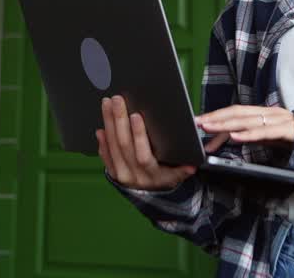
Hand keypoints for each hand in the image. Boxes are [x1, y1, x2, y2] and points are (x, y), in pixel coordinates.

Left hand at [97, 95, 224, 190]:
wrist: (150, 194)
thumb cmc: (165, 176)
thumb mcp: (176, 174)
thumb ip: (183, 168)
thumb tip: (192, 165)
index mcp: (152, 174)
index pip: (143, 154)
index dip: (139, 135)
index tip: (136, 115)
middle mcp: (134, 175)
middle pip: (124, 145)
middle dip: (119, 120)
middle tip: (117, 100)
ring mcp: (121, 174)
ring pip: (112, 146)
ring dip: (109, 123)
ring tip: (107, 104)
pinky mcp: (112, 172)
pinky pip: (105, 155)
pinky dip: (102, 141)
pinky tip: (101, 127)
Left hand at [195, 105, 293, 146]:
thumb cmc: (293, 138)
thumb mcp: (267, 137)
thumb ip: (248, 135)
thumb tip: (224, 137)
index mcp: (263, 113)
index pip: (236, 111)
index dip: (217, 115)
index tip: (199, 121)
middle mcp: (269, 113)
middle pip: (238, 112)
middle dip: (216, 118)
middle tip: (198, 123)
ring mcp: (279, 120)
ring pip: (248, 120)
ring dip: (226, 124)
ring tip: (210, 128)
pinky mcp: (287, 131)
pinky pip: (265, 132)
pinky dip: (248, 134)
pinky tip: (235, 136)